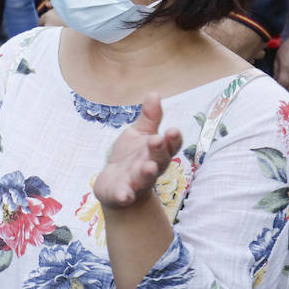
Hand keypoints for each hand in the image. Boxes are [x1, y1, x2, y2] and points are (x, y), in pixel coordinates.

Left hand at [92, 93, 182, 208]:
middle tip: (157, 140)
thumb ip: (149, 118)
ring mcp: (137, 182)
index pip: (170, 146)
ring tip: (148, 168)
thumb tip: (154, 93)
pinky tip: (123, 196)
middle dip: (159, 151)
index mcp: (157, 152)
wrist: (115, 185)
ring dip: (147, 173)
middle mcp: (151, 167)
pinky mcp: (122, 194)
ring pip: (145, 178)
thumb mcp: (139, 135)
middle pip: (159, 160)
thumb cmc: (132, 157)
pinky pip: (125, 196)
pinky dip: (125, 196)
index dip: (172, 140)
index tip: (172, 130)